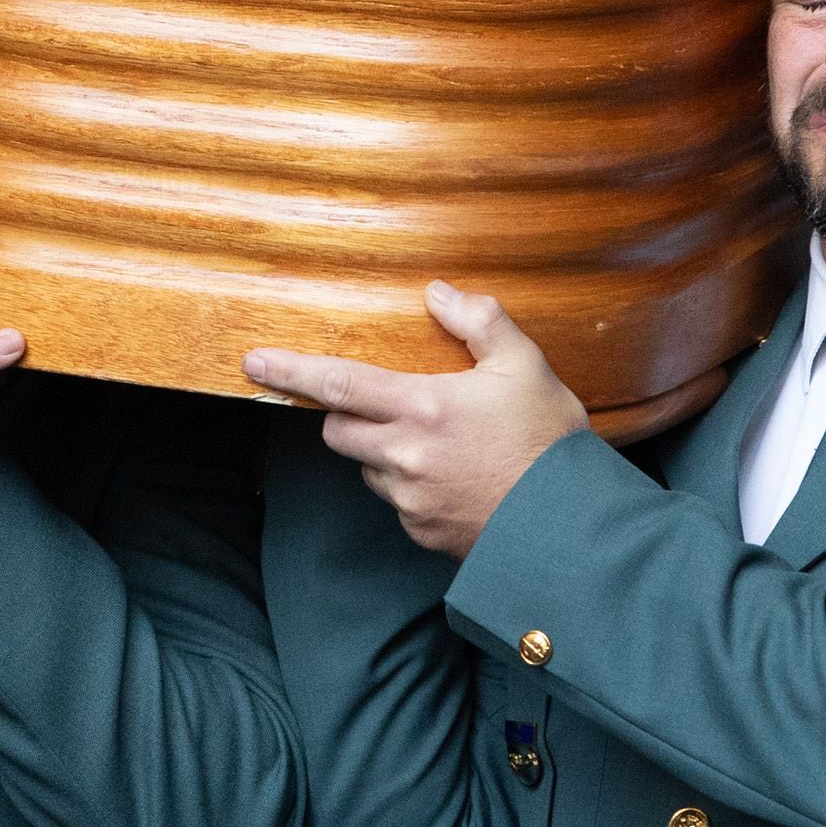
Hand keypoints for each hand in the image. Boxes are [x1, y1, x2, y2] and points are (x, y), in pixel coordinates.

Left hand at [245, 282, 590, 558]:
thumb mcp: (525, 365)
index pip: (337, 385)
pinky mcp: (422, 534)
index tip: (253, 363)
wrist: (572, 528)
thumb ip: (479, 321)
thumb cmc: (551, 443)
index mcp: (422, 408)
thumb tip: (439, 292)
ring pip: (368, 468)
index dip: (290, 372)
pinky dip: (412, 487)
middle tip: (392, 406)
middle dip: (348, 416)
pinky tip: (455, 479)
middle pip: (339, 432)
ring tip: (442, 445)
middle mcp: (404, 456)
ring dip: (383, 453)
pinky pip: (397, 503)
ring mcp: (410, 500)